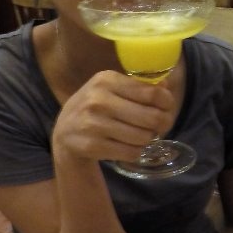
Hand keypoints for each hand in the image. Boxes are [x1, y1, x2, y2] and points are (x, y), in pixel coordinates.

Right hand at [51, 70, 176, 166]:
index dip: (167, 102)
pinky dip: (136, 151)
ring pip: (143, 137)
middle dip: (162, 123)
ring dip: (147, 138)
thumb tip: (167, 85)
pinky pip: (131, 152)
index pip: (152, 92)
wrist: (65, 132)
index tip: (167, 108)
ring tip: (140, 135)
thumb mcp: (112, 88)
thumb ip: (139, 85)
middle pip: (151, 117)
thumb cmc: (96, 106)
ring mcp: (93, 124)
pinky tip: (129, 146)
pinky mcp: (92, 146)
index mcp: (106, 80)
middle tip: (160, 126)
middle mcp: (98, 100)